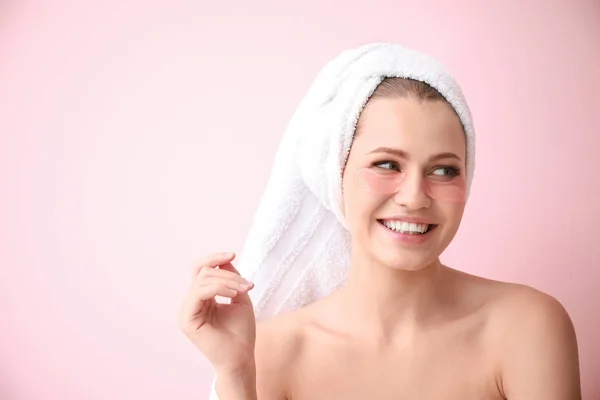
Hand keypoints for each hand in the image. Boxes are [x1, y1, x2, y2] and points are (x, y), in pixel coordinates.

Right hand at [179, 252, 255, 372]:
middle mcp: (191, 303)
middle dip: (228, 273)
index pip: (200, 269)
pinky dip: (219, 288)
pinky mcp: (187, 319)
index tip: (233, 254)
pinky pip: (200, 292)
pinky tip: (234, 294)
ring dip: (227, 281)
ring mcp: (187, 311)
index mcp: (201, 298)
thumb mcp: (239, 297)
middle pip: (202, 272)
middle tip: (247, 285)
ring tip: (243, 290)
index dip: (214, 258)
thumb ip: (231, 278)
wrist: (241, 358)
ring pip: (202, 280)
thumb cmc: (241, 333)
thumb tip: (226, 258)